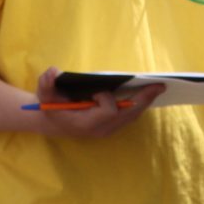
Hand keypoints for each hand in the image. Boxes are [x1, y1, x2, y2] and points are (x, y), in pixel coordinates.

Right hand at [33, 68, 162, 138]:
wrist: (52, 121)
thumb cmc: (51, 105)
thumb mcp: (44, 92)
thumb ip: (46, 82)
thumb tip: (53, 73)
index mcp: (86, 123)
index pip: (108, 112)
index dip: (107, 99)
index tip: (100, 90)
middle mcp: (100, 129)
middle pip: (127, 115)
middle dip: (143, 100)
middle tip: (159, 86)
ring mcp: (107, 129)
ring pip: (131, 117)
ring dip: (144, 102)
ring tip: (157, 87)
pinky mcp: (111, 126)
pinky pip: (129, 116)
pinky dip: (139, 104)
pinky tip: (147, 93)